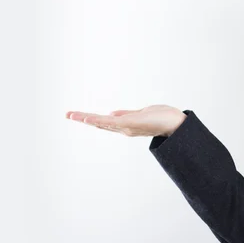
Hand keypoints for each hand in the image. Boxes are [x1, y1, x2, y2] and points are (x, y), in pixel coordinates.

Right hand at [66, 104, 186, 136]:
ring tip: (71, 115)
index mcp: (125, 125)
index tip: (76, 115)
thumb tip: (112, 113)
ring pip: (102, 123)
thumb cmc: (162, 118)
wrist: (176, 124)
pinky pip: (111, 122)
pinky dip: (99, 120)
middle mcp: (124, 129)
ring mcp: (126, 127)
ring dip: (86, 118)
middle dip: (83, 119)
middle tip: (67, 114)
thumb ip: (126, 114)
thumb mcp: (140, 114)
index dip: (90, 119)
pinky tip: (88, 117)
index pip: (104, 122)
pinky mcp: (130, 124)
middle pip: (99, 123)